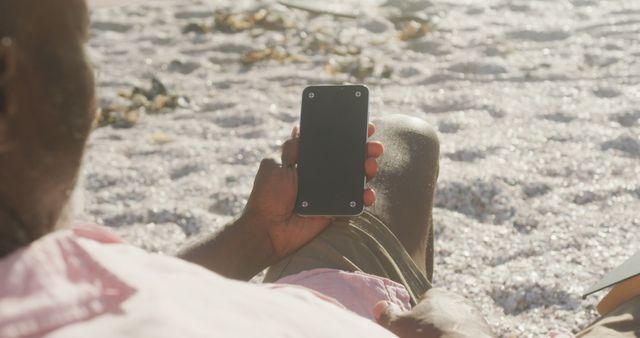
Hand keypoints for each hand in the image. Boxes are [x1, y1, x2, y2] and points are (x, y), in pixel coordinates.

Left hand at [240, 123, 383, 262]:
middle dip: (365, 150)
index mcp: (307, 161)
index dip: (348, 135)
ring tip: (371, 166)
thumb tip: (301, 129)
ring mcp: (330, 192)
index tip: (365, 127)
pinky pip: (356, 201)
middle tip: (374, 147)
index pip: (331, 143)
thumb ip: (291, 149)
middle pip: (349, 159)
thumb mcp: (276, 165)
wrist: (267, 228)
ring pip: (356, 178)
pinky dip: (365, 196)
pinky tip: (367, 193)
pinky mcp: (336, 209)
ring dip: (368, 169)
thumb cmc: (268, 196)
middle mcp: (321, 174)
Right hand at [374, 289, 494, 337]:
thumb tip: (378, 306)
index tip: (413, 331)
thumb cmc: (430, 335)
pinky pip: (470, 334)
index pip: (425, 301)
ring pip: (458, 324)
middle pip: (442, 313)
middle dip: (436, 324)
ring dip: (451, 333)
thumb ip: (388, 314)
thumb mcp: (401, 326)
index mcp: (438, 294)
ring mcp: (475, 316)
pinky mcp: (487, 332)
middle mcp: (459, 300)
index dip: (418, 317)